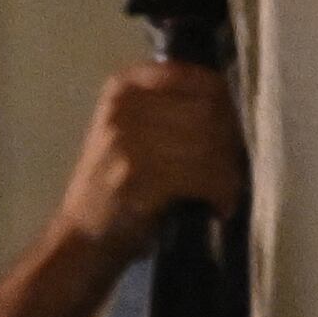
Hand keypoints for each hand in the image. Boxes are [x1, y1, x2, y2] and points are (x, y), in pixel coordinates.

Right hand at [48, 61, 247, 265]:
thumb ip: (168, 107)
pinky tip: (221, 205)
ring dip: (229, 173)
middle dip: (231, 143)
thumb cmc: (113, 184)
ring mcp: (128, 140)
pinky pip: (201, 176)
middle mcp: (124, 105)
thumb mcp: (130, 131)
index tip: (233, 135)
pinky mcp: (139, 176)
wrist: (82, 236)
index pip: (200, 80)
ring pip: (208, 144)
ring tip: (229, 190)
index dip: (228, 108)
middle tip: (235, 169)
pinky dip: (220, 193)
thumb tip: (231, 109)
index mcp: (124, 86)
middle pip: (207, 111)